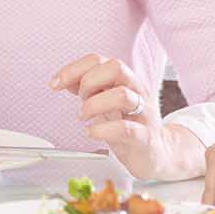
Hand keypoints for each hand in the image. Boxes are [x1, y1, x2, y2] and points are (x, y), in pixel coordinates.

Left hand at [50, 53, 204, 178]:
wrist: (158, 153)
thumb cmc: (129, 125)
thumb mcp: (105, 101)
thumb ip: (86, 88)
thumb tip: (63, 79)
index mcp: (125, 80)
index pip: (99, 60)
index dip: (73, 69)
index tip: (55, 84)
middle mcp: (137, 91)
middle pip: (116, 67)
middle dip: (89, 81)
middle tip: (79, 100)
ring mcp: (143, 113)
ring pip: (122, 95)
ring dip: (94, 105)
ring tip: (83, 117)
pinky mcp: (145, 138)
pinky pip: (126, 129)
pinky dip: (103, 130)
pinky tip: (91, 133)